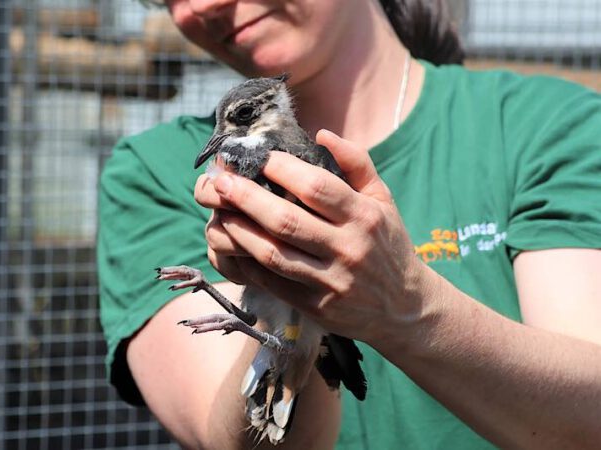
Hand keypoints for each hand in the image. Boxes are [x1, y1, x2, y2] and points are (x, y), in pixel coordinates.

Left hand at [194, 130, 434, 347]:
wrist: (405, 308)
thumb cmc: (388, 244)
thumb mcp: (382, 200)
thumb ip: (356, 163)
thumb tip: (322, 134)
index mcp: (364, 216)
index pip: (316, 188)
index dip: (281, 169)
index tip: (256, 157)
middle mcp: (348, 248)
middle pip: (286, 220)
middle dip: (246, 198)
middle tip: (220, 181)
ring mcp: (330, 281)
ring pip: (273, 254)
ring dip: (238, 231)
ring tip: (217, 212)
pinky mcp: (316, 306)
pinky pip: (272, 281)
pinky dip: (246, 262)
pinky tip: (231, 244)